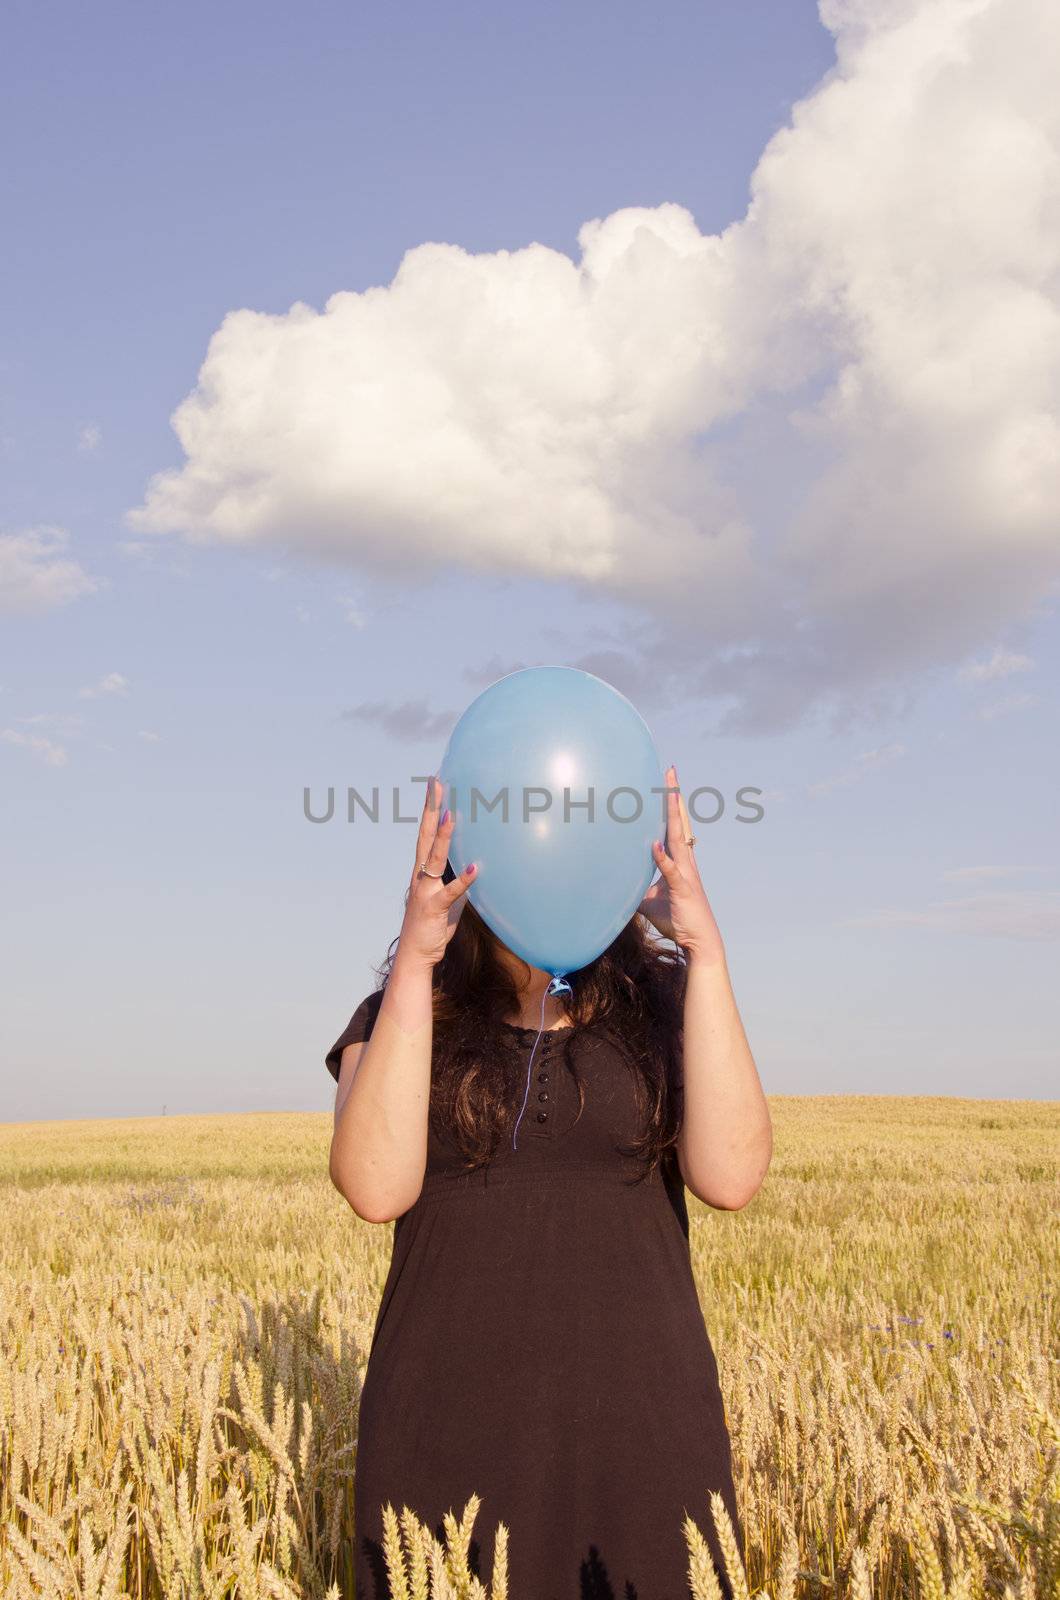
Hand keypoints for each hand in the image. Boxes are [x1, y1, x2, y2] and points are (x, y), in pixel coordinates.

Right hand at [396, 777, 477, 969]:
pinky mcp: (434, 908)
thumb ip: (457, 883)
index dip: (431, 808)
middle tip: (436, 783)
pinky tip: (475, 868)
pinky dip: (463, 880)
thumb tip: (473, 870)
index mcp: (423, 871)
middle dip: (431, 808)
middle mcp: (420, 875)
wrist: (415, 955)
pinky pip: (450, 892)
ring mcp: (425, 890)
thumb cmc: (431, 926)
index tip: (436, 785)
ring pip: (434, 857)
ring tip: (453, 814)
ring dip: (444, 836)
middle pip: (425, 835)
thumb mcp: (448, 900)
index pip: (426, 833)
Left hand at [639, 764, 724, 962]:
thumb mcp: (649, 902)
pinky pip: (670, 872)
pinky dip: (662, 858)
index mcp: (678, 862)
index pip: (672, 827)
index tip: (666, 781)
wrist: (699, 941)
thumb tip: (613, 886)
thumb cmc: (677, 920)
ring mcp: (685, 874)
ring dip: (672, 816)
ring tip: (669, 792)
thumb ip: (635, 889)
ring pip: (678, 839)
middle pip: (678, 823)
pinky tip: (653, 845)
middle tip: (671, 772)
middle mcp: (684, 862)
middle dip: (674, 797)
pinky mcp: (682, 889)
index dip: (669, 805)